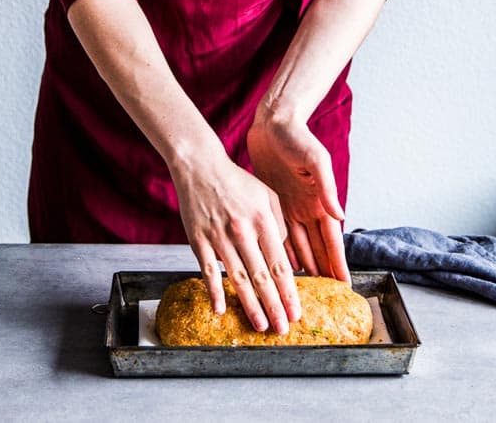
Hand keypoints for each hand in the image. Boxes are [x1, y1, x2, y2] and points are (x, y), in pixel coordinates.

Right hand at [170, 149, 301, 333]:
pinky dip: (215, 292)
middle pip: (261, 277)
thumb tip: (284, 253)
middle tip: (283, 329)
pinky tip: (221, 309)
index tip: (296, 312)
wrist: (200, 166)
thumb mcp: (267, 194)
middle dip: (274, 306)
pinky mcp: (198, 239)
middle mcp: (242, 230)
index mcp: (262, 219)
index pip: (279, 264)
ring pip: (238, 278)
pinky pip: (208, 271)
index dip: (289, 291)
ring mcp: (219, 236)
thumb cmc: (237, 181)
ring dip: (250, 306)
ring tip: (261, 326)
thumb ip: (279, 223)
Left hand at [247, 105, 349, 281]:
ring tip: (304, 290)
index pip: (332, 240)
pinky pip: (280, 232)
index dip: (338, 263)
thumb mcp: (315, 159)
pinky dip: (283, 250)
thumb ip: (328, 188)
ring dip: (303, 266)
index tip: (346, 286)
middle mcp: (308, 206)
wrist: (273, 121)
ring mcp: (291, 205)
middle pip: (318, 248)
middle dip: (323, 273)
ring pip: (299, 244)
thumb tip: (341, 216)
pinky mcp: (273, 201)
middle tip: (325, 300)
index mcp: (321, 199)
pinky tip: (282, 266)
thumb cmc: (297, 136)